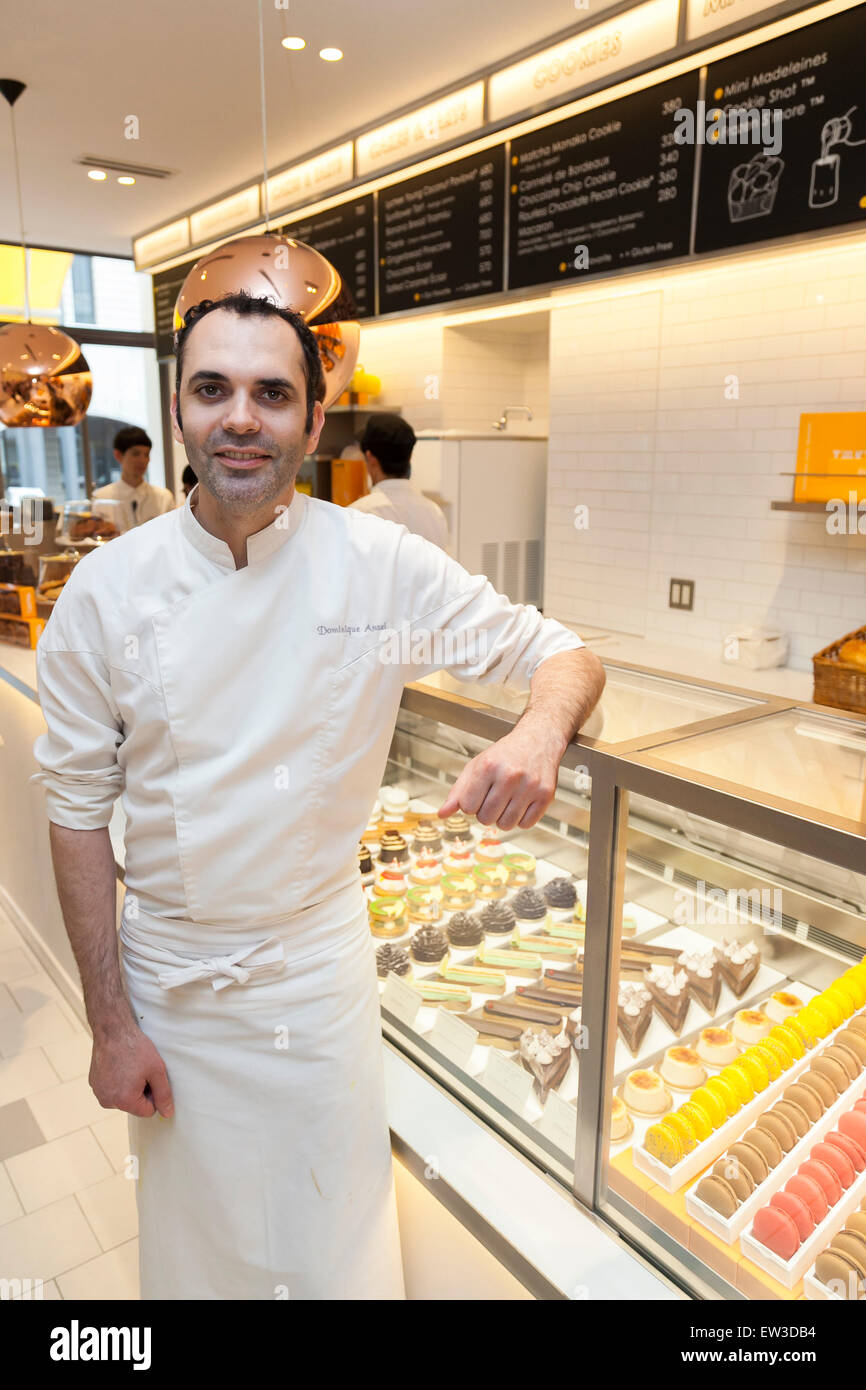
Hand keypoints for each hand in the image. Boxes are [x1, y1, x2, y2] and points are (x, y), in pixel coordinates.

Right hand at [89, 1023, 174, 1118]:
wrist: (113, 1030)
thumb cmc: (136, 1049)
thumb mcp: (157, 1071)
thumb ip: (164, 1095)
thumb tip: (167, 1114)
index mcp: (124, 1101)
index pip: (148, 1111)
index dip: (153, 1093)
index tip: (150, 1076)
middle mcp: (107, 1101)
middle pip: (134, 1105)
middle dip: (140, 1091)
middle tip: (139, 1069)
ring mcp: (98, 1092)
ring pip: (122, 1097)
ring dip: (128, 1086)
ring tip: (129, 1066)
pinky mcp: (93, 1083)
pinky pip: (111, 1089)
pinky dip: (117, 1080)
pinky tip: (118, 1064)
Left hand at [437, 719, 565, 830]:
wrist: (538, 740)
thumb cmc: (505, 754)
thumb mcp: (476, 766)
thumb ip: (458, 791)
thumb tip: (442, 814)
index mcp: (488, 766)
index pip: (468, 807)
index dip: (471, 805)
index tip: (478, 795)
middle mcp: (510, 776)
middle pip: (486, 818)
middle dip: (487, 812)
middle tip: (494, 796)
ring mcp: (530, 786)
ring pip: (506, 825)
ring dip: (503, 817)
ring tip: (508, 800)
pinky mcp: (546, 795)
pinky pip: (526, 825)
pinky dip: (521, 819)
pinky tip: (521, 802)